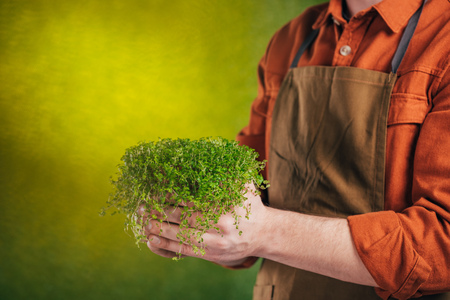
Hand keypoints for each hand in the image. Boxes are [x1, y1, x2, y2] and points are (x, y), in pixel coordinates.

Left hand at [138, 183, 267, 265]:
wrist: (264, 235)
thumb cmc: (250, 205)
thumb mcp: (244, 184)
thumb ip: (228, 170)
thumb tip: (208, 151)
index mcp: (226, 206)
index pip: (192, 198)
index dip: (171, 193)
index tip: (155, 188)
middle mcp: (220, 226)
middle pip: (183, 217)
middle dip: (160, 210)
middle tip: (141, 204)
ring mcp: (215, 243)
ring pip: (180, 235)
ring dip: (158, 229)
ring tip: (142, 221)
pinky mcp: (211, 256)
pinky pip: (184, 251)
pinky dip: (166, 246)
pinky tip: (152, 239)